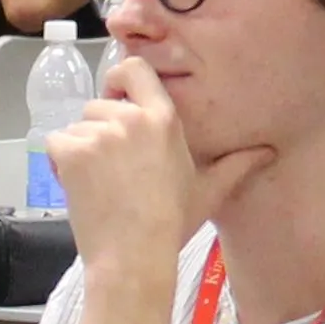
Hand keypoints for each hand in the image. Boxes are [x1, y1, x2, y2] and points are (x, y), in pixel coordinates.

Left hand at [44, 58, 249, 282]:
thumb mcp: (209, 190)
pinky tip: (81, 186)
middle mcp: (130, 118)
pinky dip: (61, 162)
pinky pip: (56, 143)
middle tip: (113, 168)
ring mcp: (98, 133)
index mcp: (163, 119)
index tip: (118, 98)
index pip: (134, 68)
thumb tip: (268, 152)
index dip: (119, 80)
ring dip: (81, 149)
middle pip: (100, 105)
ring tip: (100, 184)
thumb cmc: (172, 223)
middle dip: (100, 130)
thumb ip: (236, 164)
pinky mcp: (71, 151)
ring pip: (77, 127)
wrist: (134, 254)